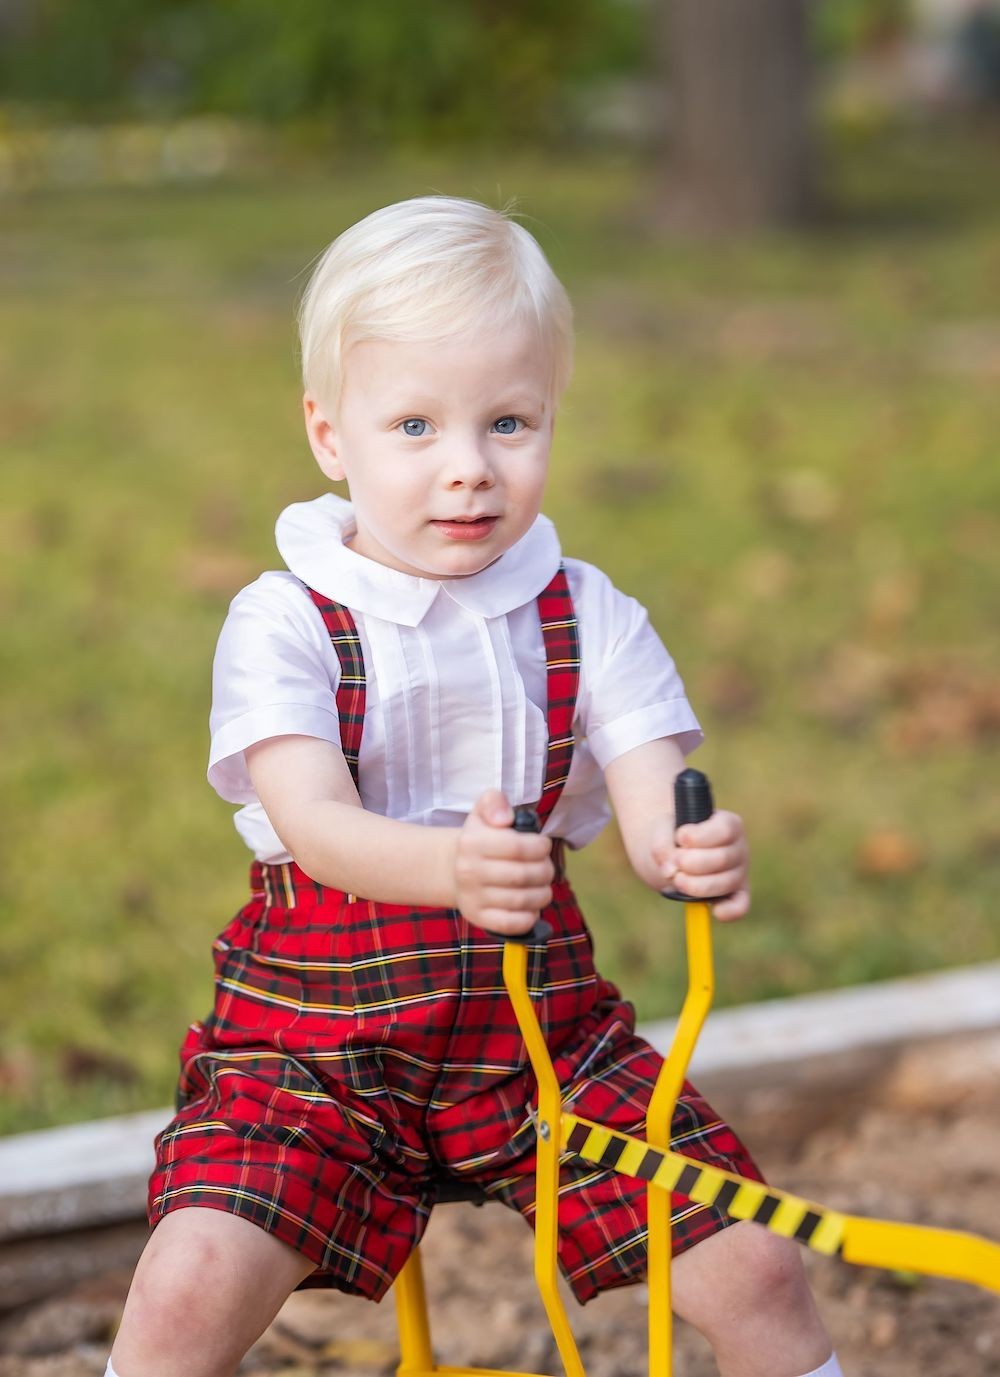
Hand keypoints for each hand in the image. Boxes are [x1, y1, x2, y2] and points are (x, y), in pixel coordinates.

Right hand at [454, 789, 554, 935]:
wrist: (454, 868)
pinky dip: (530, 916)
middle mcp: (468, 871)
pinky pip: (512, 924)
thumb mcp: (482, 810)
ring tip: (542, 885)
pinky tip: (531, 906)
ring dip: (543, 893)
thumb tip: (505, 818)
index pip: (518, 847)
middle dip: (545, 870)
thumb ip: (494, 801)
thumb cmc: (480, 838)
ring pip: (522, 901)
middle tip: (546, 867)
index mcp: (472, 842)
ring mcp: (472, 897)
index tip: (544, 845)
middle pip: (523, 875)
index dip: (540, 846)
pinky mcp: (478, 918)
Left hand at [651, 809, 749, 921]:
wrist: (671, 851)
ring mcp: (739, 872)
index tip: (680, 837)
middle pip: (723, 859)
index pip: (725, 830)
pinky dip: (730, 911)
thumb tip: (670, 871)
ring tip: (677, 879)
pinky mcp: (736, 894)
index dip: (699, 837)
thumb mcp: (662, 828)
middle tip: (674, 862)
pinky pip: (740, 905)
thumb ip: (662, 843)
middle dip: (691, 863)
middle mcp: (739, 848)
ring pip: (726, 883)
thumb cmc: (672, 835)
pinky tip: (714, 910)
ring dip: (696, 885)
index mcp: (729, 824)